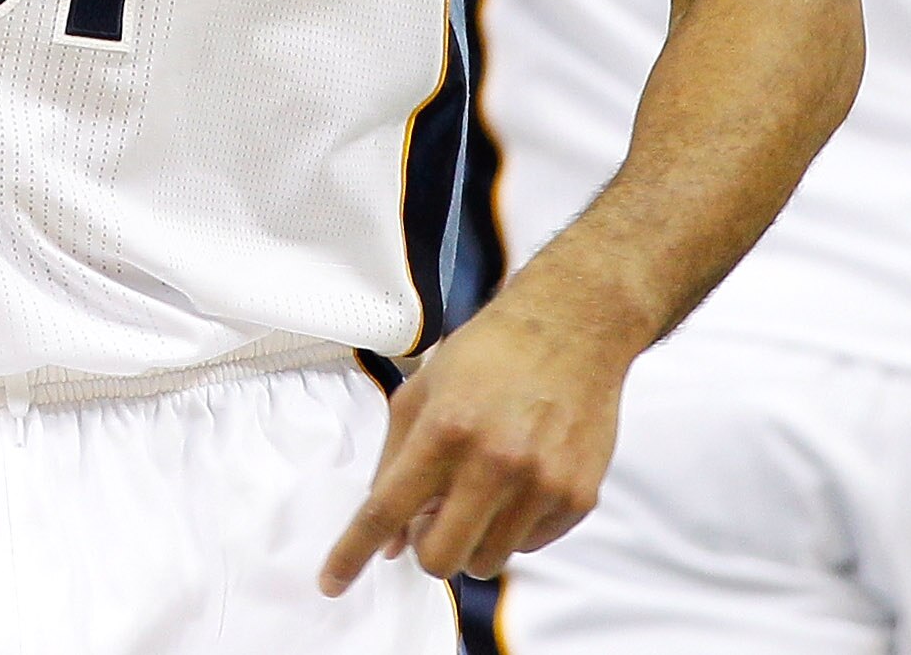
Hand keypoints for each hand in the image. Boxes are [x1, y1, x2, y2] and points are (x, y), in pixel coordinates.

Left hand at [322, 288, 627, 594]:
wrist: (573, 327)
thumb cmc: (492, 353)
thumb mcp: (422, 390)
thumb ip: (394, 461)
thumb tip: (385, 538)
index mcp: (445, 429)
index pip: (385, 509)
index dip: (352, 553)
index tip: (332, 583)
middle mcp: (495, 461)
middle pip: (439, 557)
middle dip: (425, 547)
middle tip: (432, 515)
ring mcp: (541, 483)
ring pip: (485, 562)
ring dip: (472, 539)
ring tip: (480, 489)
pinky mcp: (577, 496)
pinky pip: (529, 546)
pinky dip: (513, 527)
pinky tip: (519, 479)